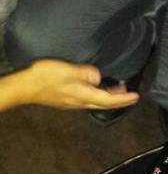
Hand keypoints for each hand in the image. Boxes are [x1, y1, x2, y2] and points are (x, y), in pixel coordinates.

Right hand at [18, 60, 138, 110]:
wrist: (25, 87)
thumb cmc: (45, 77)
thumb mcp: (67, 71)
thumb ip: (84, 73)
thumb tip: (99, 77)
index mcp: (82, 95)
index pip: (107, 100)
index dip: (123, 99)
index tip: (136, 97)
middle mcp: (78, 102)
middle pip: (103, 103)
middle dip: (118, 100)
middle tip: (131, 95)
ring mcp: (71, 102)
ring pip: (95, 101)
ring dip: (108, 97)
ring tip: (117, 90)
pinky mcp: (65, 99)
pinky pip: (86, 99)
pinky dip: (97, 95)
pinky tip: (95, 89)